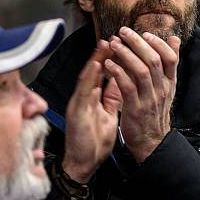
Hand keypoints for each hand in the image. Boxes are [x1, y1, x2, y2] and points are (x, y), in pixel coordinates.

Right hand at [62, 41, 122, 182]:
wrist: (83, 163)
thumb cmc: (93, 142)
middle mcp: (85, 98)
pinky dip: (89, 77)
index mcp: (93, 99)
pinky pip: (83, 92)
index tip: (123, 46)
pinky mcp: (76, 111)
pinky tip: (95, 66)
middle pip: (95, 72)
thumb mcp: (108, 116)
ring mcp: (79, 103)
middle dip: (104, 54)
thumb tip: (121, 83)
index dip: (112, 60)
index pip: (103, 75)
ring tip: (105, 44)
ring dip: (95, 60)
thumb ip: (112, 99)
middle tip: (114, 37)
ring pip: (87, 77)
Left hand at [104, 27, 179, 162]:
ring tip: (114, 44)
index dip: (159, 43)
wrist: (152, 141)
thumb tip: (174, 39)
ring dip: (126, 55)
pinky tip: (108, 65)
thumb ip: (169, 64)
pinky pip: (128, 87)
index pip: (171, 58)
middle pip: (154, 60)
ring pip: (141, 71)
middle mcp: (162, 90)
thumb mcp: (167, 87)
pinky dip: (118, 73)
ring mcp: (149, 99)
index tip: (146, 33)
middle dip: (138, 43)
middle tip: (123, 32)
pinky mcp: (136, 109)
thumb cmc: (155, 112)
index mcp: (170, 83)